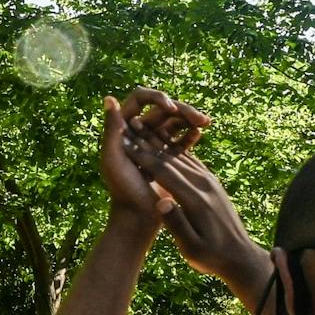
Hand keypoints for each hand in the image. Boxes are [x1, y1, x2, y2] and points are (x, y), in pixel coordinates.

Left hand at [101, 88, 207, 225]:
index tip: (171, 108)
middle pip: (162, 108)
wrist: (138, 217)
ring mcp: (153, 143)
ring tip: (205, 123)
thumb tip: (108, 98)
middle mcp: (137, 132)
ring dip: (190, 119)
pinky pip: (180, 139)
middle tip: (201, 118)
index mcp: (122, 127)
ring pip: (174, 122)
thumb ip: (111, 130)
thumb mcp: (113, 159)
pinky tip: (200, 133)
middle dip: (182, 109)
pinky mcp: (166, 157)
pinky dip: (190, 134)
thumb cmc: (123, 189)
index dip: (158, 98)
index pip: (141, 98)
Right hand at [122, 120, 247, 280]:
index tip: (124, 143)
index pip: (164, 171)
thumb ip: (177, 224)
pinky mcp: (213, 183)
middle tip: (129, 126)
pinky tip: (164, 146)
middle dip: (149, 142)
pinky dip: (174, 152)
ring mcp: (210, 182)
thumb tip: (160, 202)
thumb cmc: (212, 257)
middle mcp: (204, 185)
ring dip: (160, 143)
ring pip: (181, 156)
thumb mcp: (192, 248)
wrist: (241, 256)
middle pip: (171, 158)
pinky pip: (191, 161)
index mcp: (196, 199)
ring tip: (143, 131)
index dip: (143, 156)